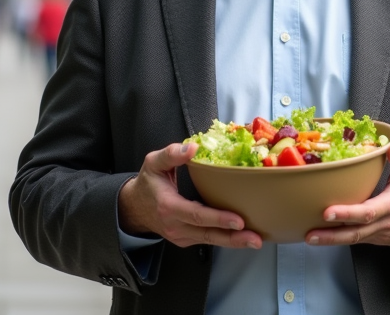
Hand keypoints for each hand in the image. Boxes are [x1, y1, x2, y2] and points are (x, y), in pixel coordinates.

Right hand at [118, 142, 261, 249]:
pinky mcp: (186, 240)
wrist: (134, 208)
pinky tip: (242, 237)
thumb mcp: (153, 163)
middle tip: (254, 238)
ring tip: (255, 240)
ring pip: (209, 240)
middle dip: (233, 238)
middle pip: (207, 234)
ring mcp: (181, 236)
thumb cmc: (148, 183)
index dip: (218, 218)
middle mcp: (175, 225)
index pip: (196, 215)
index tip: (238, 220)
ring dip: (233, 242)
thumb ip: (171, 154)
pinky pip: (207, 240)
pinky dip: (225, 239)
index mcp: (168, 206)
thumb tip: (193, 147)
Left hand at [305, 144, 389, 247]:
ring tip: (309, 236)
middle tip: (311, 233)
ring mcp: (377, 234)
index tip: (328, 212)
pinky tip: (320, 236)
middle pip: (355, 232)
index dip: (347, 213)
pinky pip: (353, 239)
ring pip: (352, 239)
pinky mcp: (372, 238)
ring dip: (330, 240)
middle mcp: (382, 223)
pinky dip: (336, 239)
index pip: (367, 212)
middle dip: (332, 234)